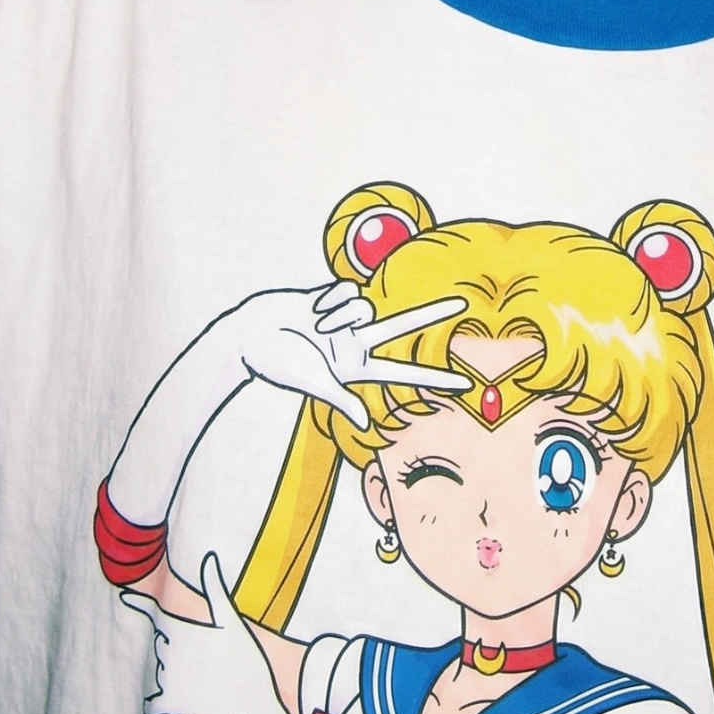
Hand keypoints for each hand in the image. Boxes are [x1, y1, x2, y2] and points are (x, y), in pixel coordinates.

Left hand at [122, 553, 279, 713]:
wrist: (253, 706)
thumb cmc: (246, 659)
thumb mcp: (232, 621)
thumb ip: (215, 589)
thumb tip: (208, 558)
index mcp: (181, 630)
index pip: (153, 612)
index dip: (139, 601)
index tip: (124, 594)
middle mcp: (167, 653)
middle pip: (162, 643)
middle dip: (177, 646)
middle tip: (208, 655)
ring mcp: (165, 680)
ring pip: (161, 671)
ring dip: (176, 674)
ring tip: (207, 679)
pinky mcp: (168, 705)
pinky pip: (151, 702)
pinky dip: (158, 702)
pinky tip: (172, 702)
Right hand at [231, 281, 470, 428]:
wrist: (247, 334)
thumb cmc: (276, 363)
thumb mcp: (312, 384)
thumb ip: (342, 400)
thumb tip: (367, 425)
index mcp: (355, 369)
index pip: (405, 374)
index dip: (435, 379)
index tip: (466, 384)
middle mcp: (354, 343)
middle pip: (402, 326)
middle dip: (431, 313)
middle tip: (462, 302)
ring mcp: (343, 320)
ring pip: (365, 304)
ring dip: (339, 312)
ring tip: (314, 324)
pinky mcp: (329, 298)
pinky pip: (346, 289)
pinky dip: (328, 299)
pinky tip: (310, 308)